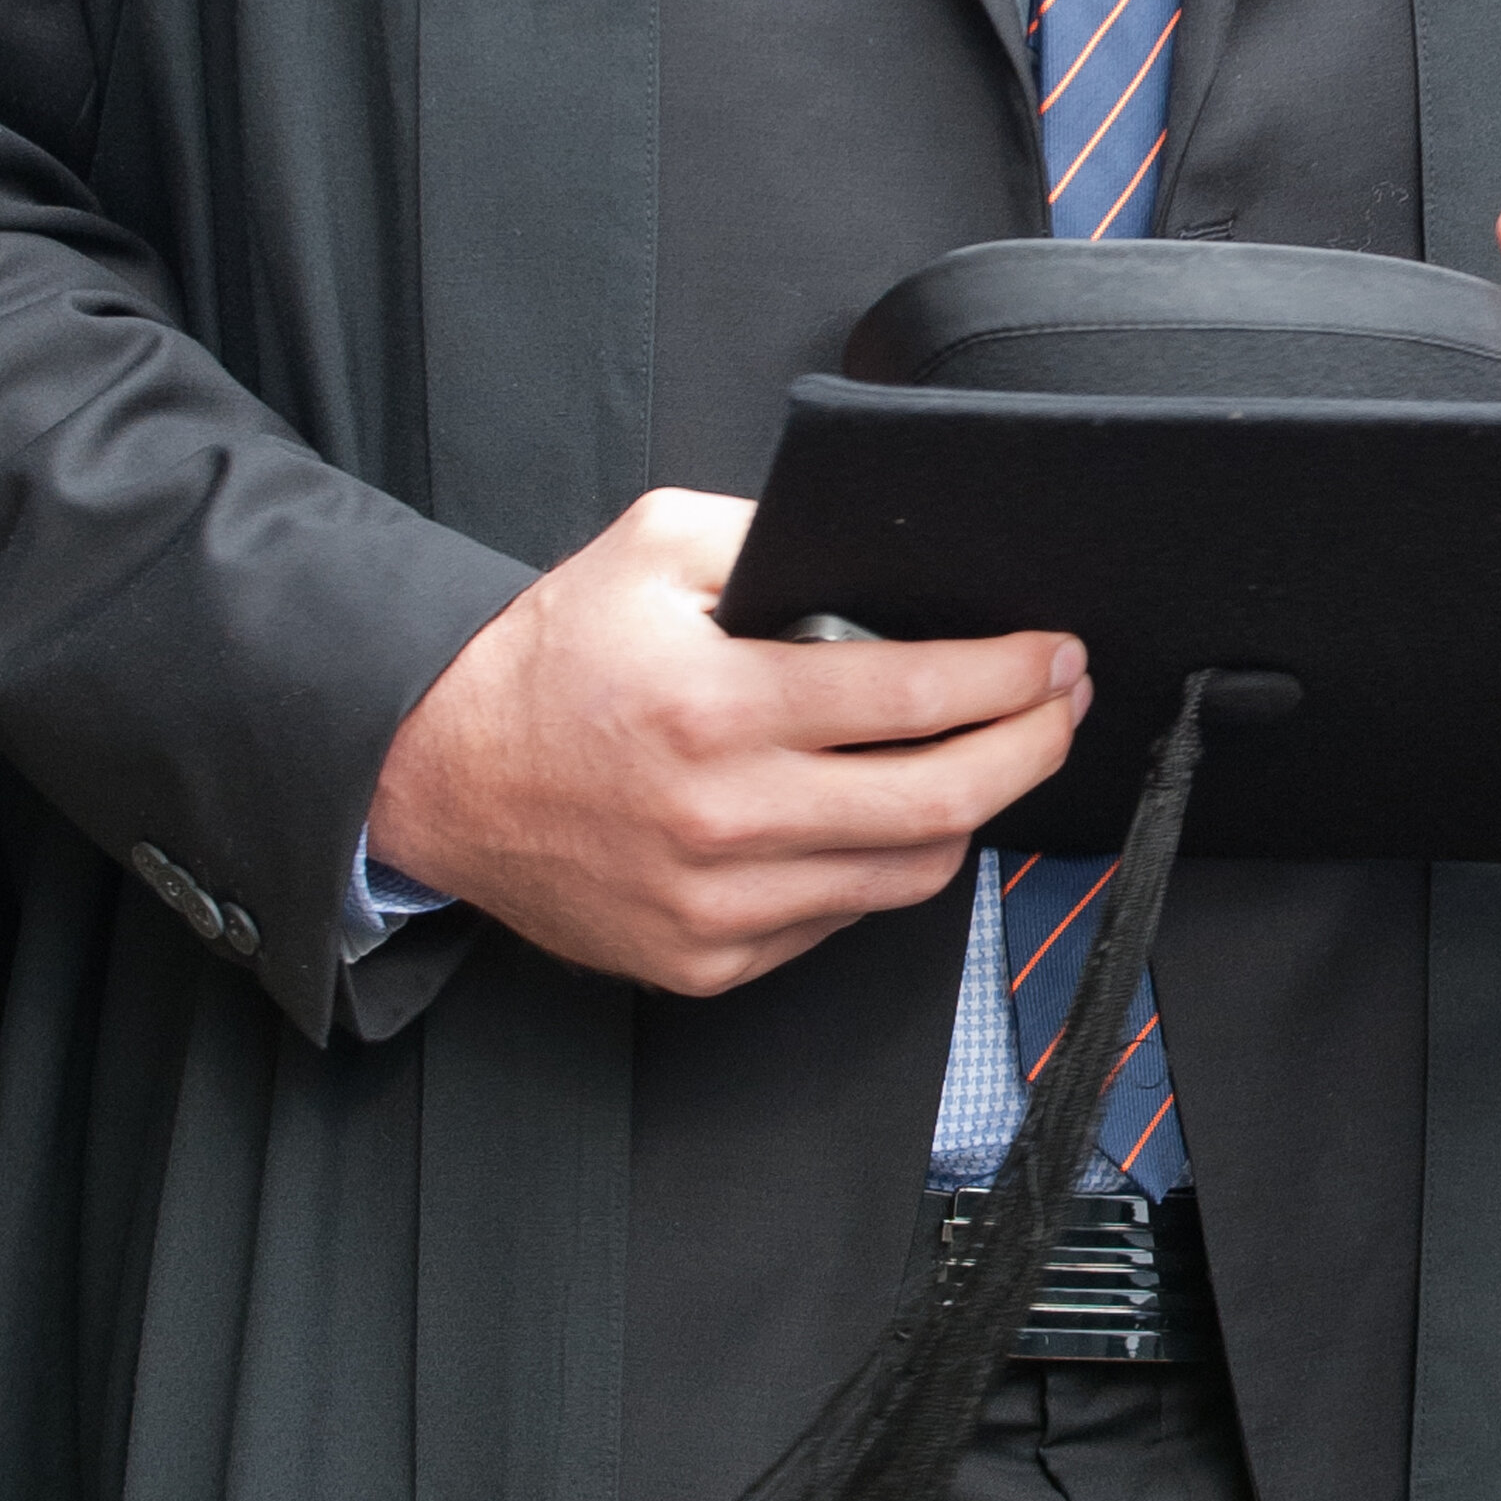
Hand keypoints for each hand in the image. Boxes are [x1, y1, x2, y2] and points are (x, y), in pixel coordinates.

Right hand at [366, 489, 1087, 1000]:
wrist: (440, 776)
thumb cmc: (546, 662)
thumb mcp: (654, 548)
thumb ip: (774, 538)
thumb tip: (886, 558)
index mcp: (716, 706)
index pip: (912, 699)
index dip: (1009, 677)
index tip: (1054, 656)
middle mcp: (724, 817)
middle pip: (941, 801)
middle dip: (1031, 748)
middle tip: (1060, 707)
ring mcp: (719, 904)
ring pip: (906, 875)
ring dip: (965, 813)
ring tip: (982, 757)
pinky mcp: (707, 961)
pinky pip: (838, 920)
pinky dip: (874, 867)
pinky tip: (873, 816)